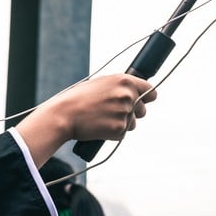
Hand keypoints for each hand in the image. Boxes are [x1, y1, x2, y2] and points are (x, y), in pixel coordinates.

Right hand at [15, 74, 155, 166]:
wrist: (65, 114)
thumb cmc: (79, 97)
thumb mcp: (101, 83)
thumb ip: (120, 86)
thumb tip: (136, 91)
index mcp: (125, 81)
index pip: (150, 91)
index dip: (148, 97)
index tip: (145, 100)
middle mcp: (128, 96)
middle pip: (143, 110)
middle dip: (133, 112)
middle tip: (114, 112)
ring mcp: (125, 113)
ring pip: (133, 123)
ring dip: (122, 123)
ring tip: (102, 118)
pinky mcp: (119, 130)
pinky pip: (123, 133)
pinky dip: (113, 133)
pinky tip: (100, 126)